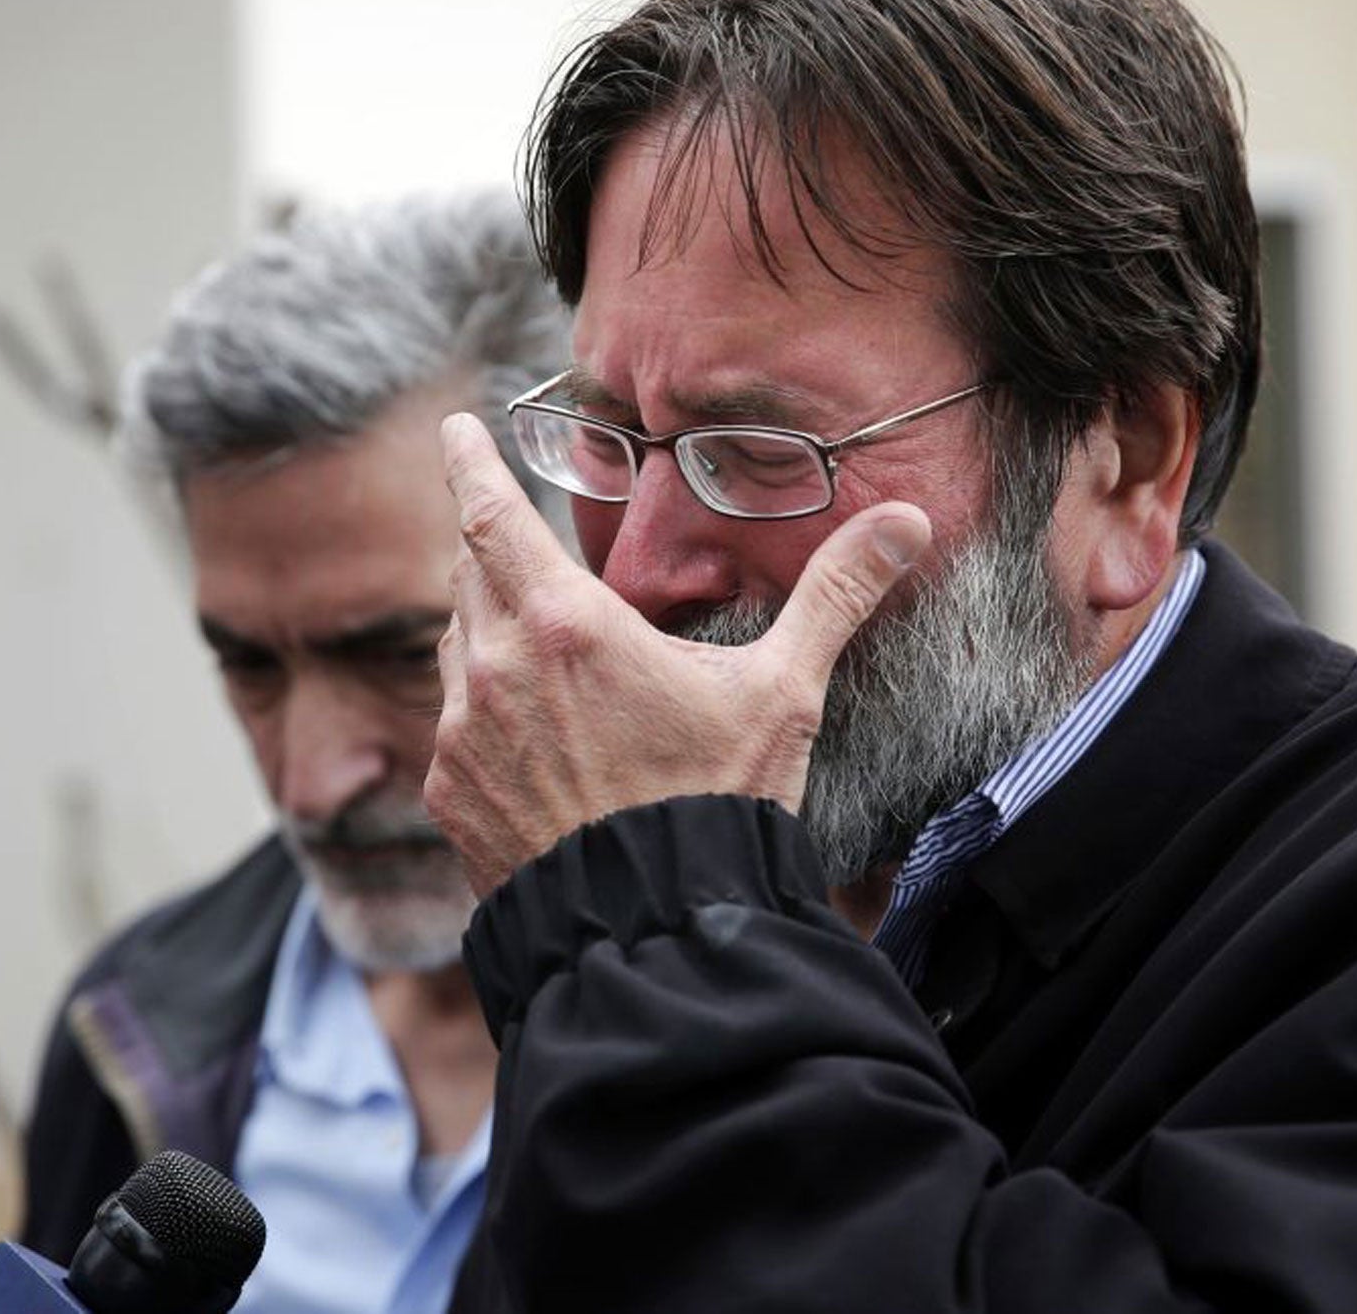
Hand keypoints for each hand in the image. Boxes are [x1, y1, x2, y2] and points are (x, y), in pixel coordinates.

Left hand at [424, 413, 931, 896]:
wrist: (654, 928)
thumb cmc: (719, 801)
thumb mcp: (786, 691)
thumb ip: (834, 595)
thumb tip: (904, 521)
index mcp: (568, 623)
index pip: (491, 513)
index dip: (470, 463)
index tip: (456, 430)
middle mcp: (498, 667)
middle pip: (471, 574)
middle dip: (494, 549)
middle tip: (518, 538)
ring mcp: (466, 734)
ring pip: (459, 647)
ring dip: (490, 630)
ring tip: (542, 648)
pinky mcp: (452, 794)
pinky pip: (456, 724)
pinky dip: (484, 708)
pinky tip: (535, 736)